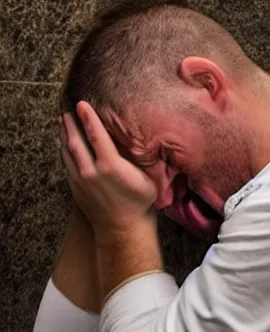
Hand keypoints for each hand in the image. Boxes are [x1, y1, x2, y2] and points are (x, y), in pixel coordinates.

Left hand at [59, 101, 157, 237]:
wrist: (123, 227)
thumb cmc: (139, 201)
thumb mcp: (145, 177)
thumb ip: (134, 159)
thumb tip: (127, 140)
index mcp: (111, 165)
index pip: (97, 136)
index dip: (89, 118)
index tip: (82, 104)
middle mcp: (92, 171)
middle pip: (76, 141)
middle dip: (71, 124)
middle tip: (67, 110)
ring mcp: (81, 180)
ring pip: (68, 152)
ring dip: (64, 135)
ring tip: (62, 122)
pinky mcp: (76, 188)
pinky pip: (67, 165)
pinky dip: (64, 151)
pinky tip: (64, 145)